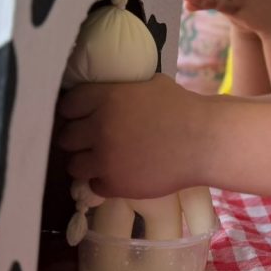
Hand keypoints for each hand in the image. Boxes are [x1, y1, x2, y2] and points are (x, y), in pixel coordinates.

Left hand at [56, 74, 205, 198]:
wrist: (204, 141)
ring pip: (74, 165)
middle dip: (78, 138)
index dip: (74, 111)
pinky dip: (104, 181)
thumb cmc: (183, 108)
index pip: (68, 105)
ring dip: (86, 162)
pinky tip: (119, 173)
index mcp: (106, 97)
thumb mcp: (149, 84)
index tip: (80, 116)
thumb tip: (106, 91)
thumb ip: (122, 89)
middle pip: (66, 137)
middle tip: (92, 140)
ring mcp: (105, 158)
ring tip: (103, 160)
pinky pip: (93, 185)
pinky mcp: (115, 184)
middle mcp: (99, 127)